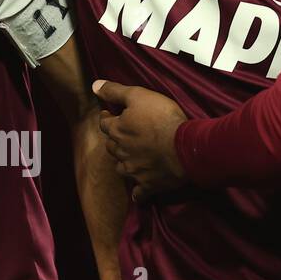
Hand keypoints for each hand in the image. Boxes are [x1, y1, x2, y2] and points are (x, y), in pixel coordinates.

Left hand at [95, 79, 188, 201]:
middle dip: (115, 140)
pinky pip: (139, 192)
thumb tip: (94, 85)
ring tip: (131, 158)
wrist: (186, 147)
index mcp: (117, 131)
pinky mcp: (149, 184)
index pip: (104, 124)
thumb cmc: (163, 118)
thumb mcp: (139, 96)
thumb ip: (115, 91)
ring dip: (124, 163)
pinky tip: (138, 193)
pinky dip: (138, 192)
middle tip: (124, 135)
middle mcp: (121, 152)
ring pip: (121, 168)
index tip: (110, 114)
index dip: (107, 117)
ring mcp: (134, 170)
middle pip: (111, 146)